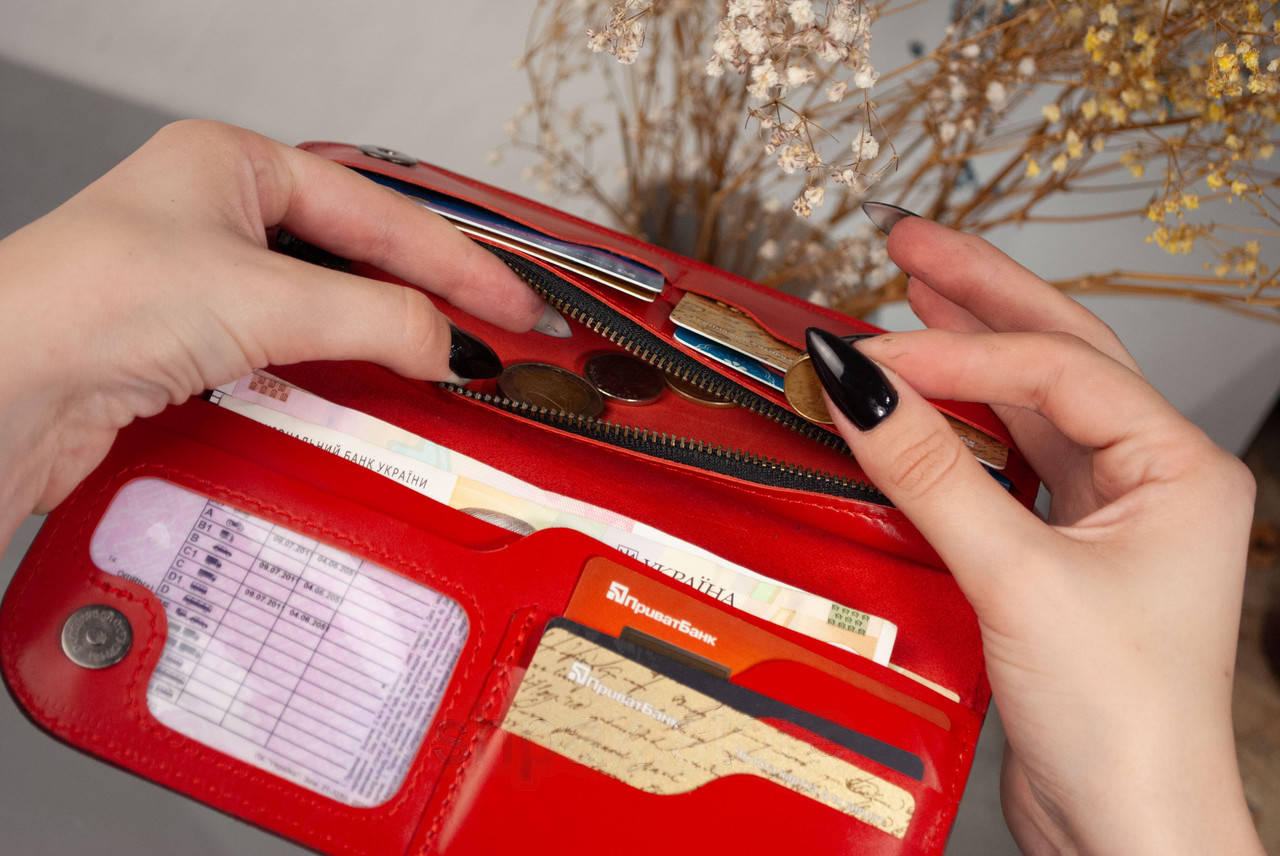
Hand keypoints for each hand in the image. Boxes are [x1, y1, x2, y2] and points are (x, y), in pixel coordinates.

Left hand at [0, 121, 546, 547]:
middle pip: (361, 256)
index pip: (378, 211)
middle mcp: (221, 216)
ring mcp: (209, 284)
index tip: (514, 305)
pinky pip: (297, 356)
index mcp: (233, 163)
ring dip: (388, 343)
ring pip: (331, 310)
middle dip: (431, 299)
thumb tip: (451, 345)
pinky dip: (343, 378)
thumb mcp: (259, 297)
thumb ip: (375, 318)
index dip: (458, 262)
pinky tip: (377, 394)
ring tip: (453, 366)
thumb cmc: (82, 307)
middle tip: (500, 335)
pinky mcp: (198, 350)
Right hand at [808, 215, 1261, 854]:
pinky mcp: (1057, 549)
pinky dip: (957, 421)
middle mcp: (1149, 478)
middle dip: (979, 292)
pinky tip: (920, 392)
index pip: (1053, 371)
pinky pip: (1005, 460)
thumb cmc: (1122, 723)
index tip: (868, 347)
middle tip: (906, 240)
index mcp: (1178, 469)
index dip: (954, 350)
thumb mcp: (1017, 580)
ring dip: (967, 348)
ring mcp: (1106, 513)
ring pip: (1031, 403)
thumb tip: (858, 385)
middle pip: (1056, 354)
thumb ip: (931, 474)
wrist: (1127, 828)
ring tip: (908, 289)